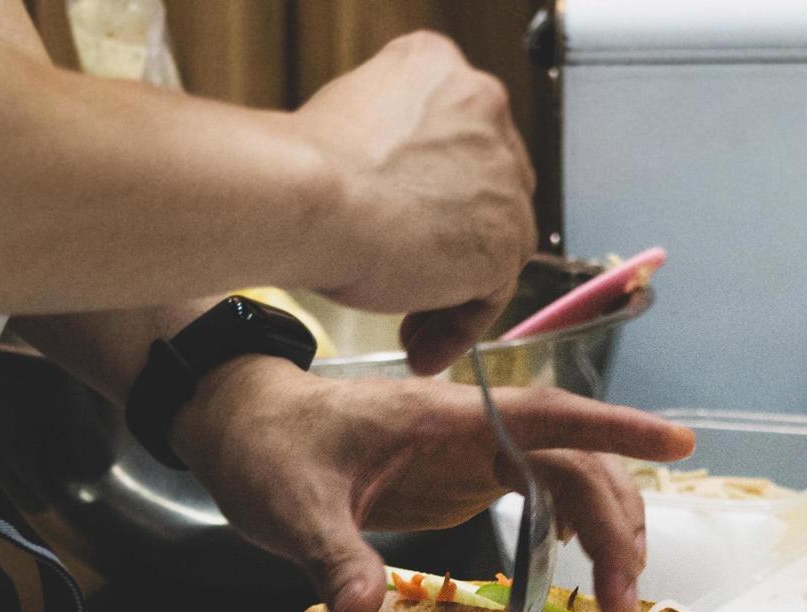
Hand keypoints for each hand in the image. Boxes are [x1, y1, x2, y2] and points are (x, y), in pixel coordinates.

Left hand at [169, 357, 694, 611]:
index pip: (549, 416)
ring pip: (565, 475)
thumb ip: (330, 555)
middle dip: (615, 522)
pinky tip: (572, 562)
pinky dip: (568, 526)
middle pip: (574, 460)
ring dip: (602, 528)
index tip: (679, 444)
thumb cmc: (268, 447)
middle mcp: (471, 430)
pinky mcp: (461, 475)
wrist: (244, 425)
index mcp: (443, 419)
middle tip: (625, 604)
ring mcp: (470, 451)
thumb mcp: (290, 506)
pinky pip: (537, 492)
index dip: (618, 428)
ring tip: (616, 598)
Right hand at [294, 32, 536, 374]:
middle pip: (484, 190)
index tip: (404, 227)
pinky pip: (489, 294)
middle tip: (411, 284)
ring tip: (413, 332)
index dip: (432, 193)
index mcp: (438, 68)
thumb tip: (385, 192)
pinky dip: (456, 327)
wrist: (307, 199)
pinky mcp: (505, 238)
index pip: (455, 138)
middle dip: (449, 244)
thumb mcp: (343, 128)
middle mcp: (482, 108)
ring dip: (451, 294)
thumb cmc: (301, 171)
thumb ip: (384, 149)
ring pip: (490, 243)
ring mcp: (502, 175)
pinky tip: (422, 348)